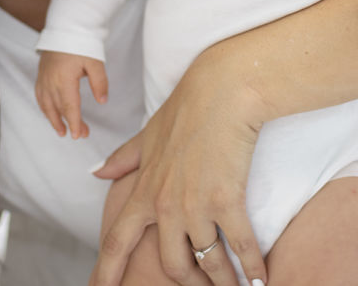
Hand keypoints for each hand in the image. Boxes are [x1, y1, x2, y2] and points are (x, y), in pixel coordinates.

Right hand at [35, 50, 107, 139]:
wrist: (64, 28)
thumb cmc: (80, 44)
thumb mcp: (95, 62)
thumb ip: (100, 83)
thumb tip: (102, 101)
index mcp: (64, 79)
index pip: (70, 107)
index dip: (75, 123)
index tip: (79, 135)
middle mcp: (51, 82)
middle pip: (60, 109)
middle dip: (70, 123)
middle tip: (81, 134)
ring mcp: (43, 79)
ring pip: (47, 105)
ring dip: (54, 120)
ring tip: (62, 131)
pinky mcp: (41, 75)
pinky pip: (40, 97)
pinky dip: (45, 108)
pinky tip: (50, 114)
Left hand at [88, 50, 268, 285]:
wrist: (221, 91)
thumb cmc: (186, 109)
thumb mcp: (147, 135)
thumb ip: (123, 159)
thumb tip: (97, 171)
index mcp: (144, 191)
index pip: (117, 241)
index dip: (106, 272)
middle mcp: (166, 205)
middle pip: (171, 264)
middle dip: (187, 282)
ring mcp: (196, 205)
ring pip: (206, 262)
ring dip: (223, 281)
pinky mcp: (227, 200)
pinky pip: (240, 247)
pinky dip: (252, 267)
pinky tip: (260, 279)